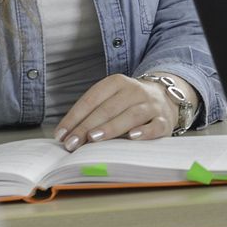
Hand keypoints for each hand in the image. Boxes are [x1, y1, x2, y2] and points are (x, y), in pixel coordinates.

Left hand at [53, 74, 180, 150]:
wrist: (166, 97)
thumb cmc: (129, 103)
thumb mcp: (112, 98)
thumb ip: (93, 113)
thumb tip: (68, 135)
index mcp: (117, 82)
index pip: (92, 99)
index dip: (74, 117)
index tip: (61, 134)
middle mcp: (135, 91)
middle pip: (108, 108)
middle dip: (87, 126)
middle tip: (72, 143)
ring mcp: (151, 105)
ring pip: (130, 115)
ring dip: (110, 127)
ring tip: (93, 138)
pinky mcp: (164, 120)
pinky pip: (155, 126)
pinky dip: (144, 131)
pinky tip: (132, 137)